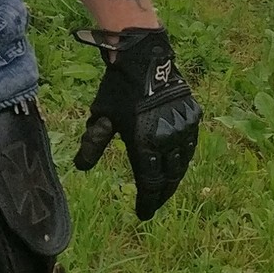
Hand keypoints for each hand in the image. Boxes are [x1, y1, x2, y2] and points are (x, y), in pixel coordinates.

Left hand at [73, 26, 200, 220]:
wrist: (144, 59)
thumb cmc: (119, 89)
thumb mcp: (101, 117)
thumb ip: (92, 144)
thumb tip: (80, 168)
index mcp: (145, 144)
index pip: (149, 182)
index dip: (147, 201)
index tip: (143, 213)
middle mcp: (168, 140)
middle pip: (168, 177)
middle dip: (161, 195)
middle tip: (154, 204)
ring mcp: (183, 128)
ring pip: (182, 163)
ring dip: (174, 178)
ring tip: (166, 188)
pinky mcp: (193, 117)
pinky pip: (190, 144)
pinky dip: (184, 158)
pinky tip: (178, 163)